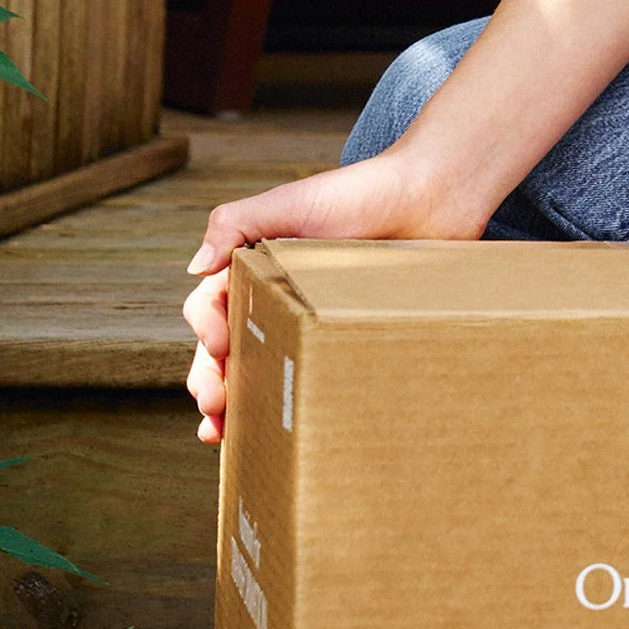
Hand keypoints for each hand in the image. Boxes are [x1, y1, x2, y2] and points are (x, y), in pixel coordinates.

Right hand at [183, 145, 482, 443]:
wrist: (434, 202)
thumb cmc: (359, 194)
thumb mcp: (290, 201)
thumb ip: (234, 223)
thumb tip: (195, 268)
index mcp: (253, 269)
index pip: (210, 307)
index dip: (206, 331)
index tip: (219, 348)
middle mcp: (275, 300)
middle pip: (228, 351)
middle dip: (212, 381)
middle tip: (215, 407)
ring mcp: (308, 324)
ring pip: (263, 372)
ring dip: (238, 406)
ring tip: (227, 434)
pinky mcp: (343, 341)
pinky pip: (312, 377)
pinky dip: (289, 405)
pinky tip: (281, 432)